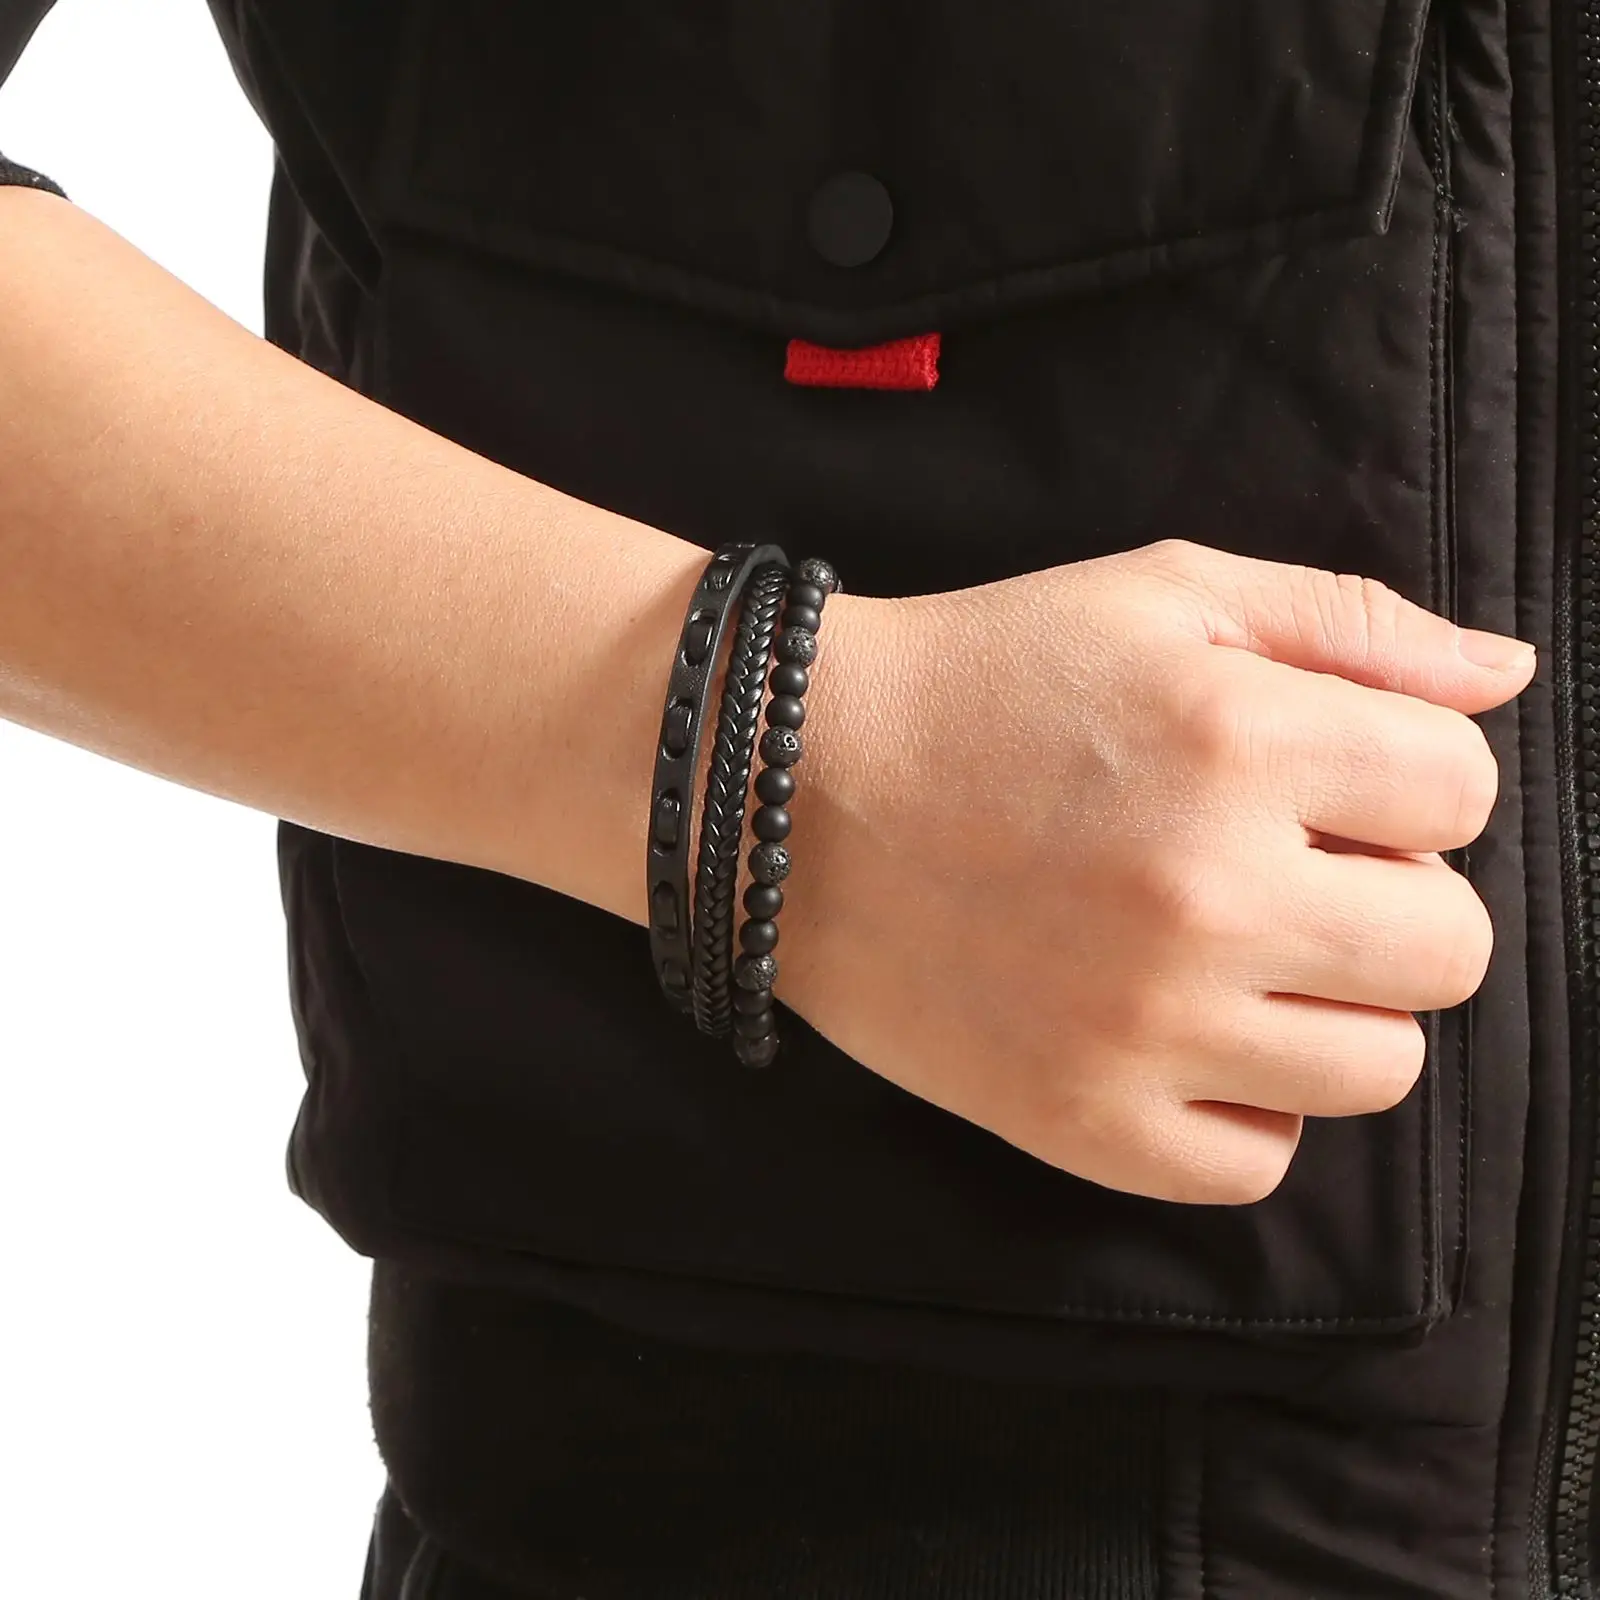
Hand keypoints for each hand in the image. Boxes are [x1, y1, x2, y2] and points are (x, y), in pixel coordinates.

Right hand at [784, 540, 1536, 1204]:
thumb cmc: (980, 677)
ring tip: (1234, 953)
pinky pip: (1260, 1161)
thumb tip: (1506, 675)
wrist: (790, 790)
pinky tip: (1179, 1034)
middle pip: (1452, 946)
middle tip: (1288, 869)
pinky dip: (1243, 1104)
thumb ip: (1349, 621)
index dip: (1407, 778)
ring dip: (1332, 1005)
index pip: (1465, 792)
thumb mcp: (1159, 593)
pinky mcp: (1083, 1126)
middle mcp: (1206, 897)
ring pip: (1382, 1069)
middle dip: (1394, 895)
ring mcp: (1144, 1031)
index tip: (1326, 780)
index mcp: (1239, 742)